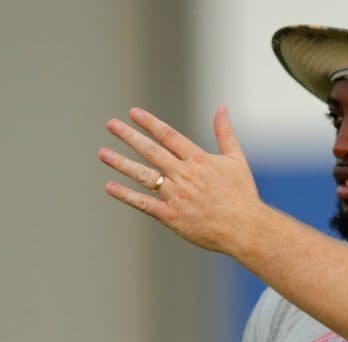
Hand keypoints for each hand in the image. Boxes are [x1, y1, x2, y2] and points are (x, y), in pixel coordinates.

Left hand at [97, 106, 265, 253]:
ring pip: (143, 176)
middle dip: (129, 136)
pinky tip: (110, 187)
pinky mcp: (171, 216)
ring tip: (103, 153)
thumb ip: (225, 132)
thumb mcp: (236, 159)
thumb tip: (222, 107)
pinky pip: (144, 203)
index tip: (133, 113)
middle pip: (151, 151)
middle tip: (111, 124)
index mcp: (199, 160)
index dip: (149, 123)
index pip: (169, 136)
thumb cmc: (242, 194)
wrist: (245, 228)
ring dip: (121, 163)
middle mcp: (184, 175)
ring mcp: (176, 195)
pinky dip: (126, 195)